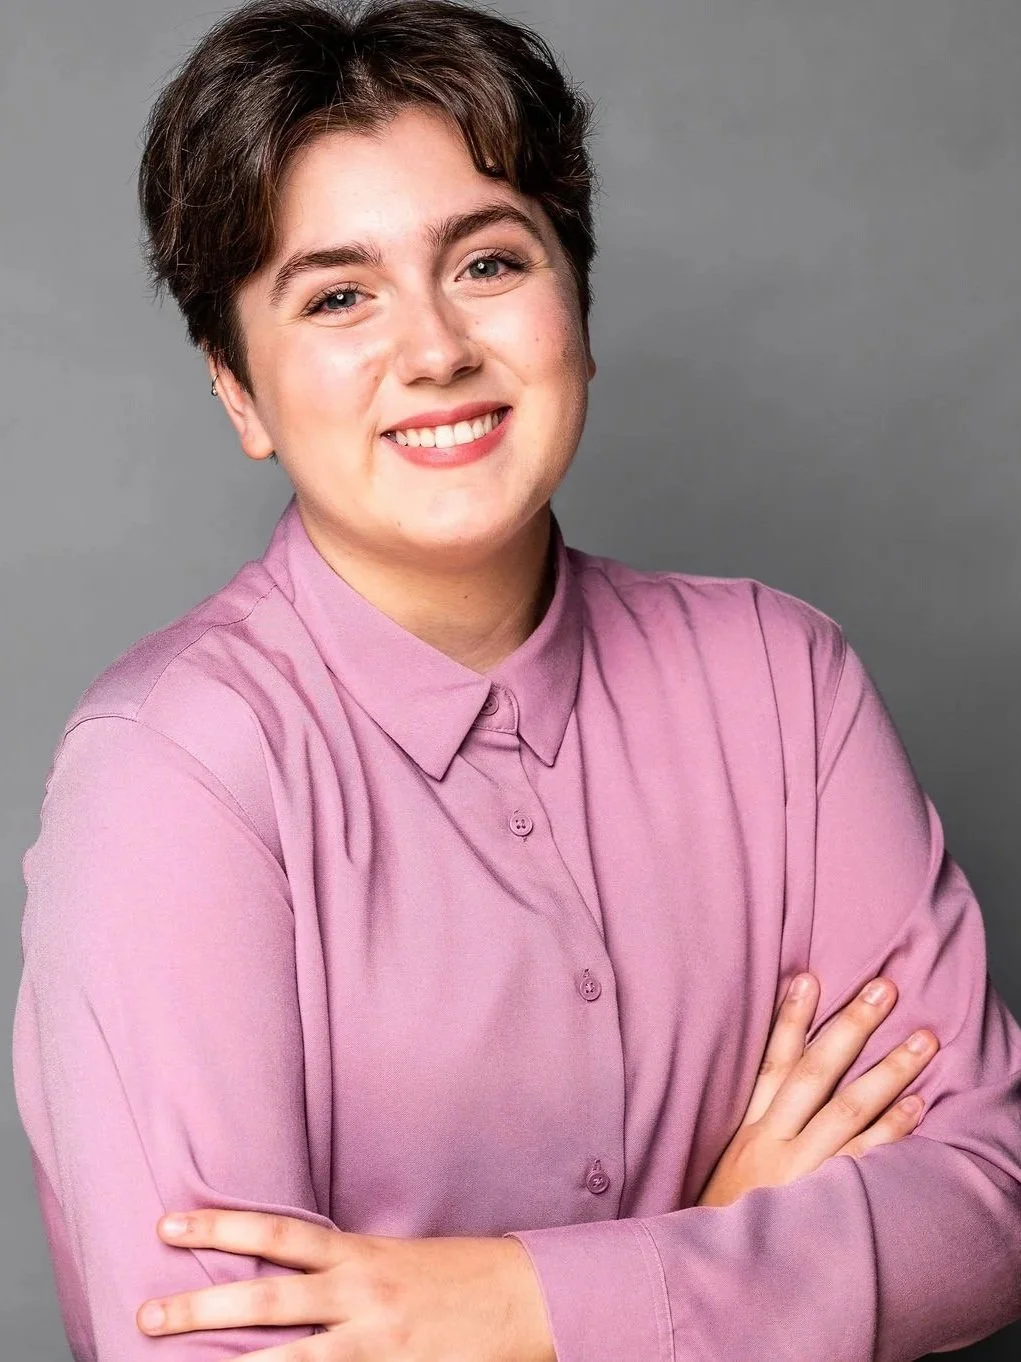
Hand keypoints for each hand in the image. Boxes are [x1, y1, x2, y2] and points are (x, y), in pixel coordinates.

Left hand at [136, 1210, 554, 1361]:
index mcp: (360, 1255)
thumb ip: (346, 1265)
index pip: (278, 1234)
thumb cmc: (461, 1274)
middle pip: (267, 1300)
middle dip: (201, 1310)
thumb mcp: (397, 1255)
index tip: (170, 1224)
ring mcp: (373, 1345)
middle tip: (146, 1315)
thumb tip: (291, 1271)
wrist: (526, 1299)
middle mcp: (359, 1296)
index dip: (222, 1225)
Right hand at [697, 972, 938, 1207]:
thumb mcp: (730, 1161)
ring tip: (922, 1039)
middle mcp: (774, 1142)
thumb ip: (757, 1119)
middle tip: (883, 989)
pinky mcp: (826, 1202)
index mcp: (750, 1129)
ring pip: (847, 1108)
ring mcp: (802, 1171)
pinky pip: (865, 1159)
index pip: (771, 1061)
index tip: (809, 977)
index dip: (789, 1018)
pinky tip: (918, 1104)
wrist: (718, 1273)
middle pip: (814, 1071)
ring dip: (887, 1070)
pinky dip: (891, 1129)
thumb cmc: (728, 1214)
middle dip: (850, 1027)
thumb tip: (783, 1072)